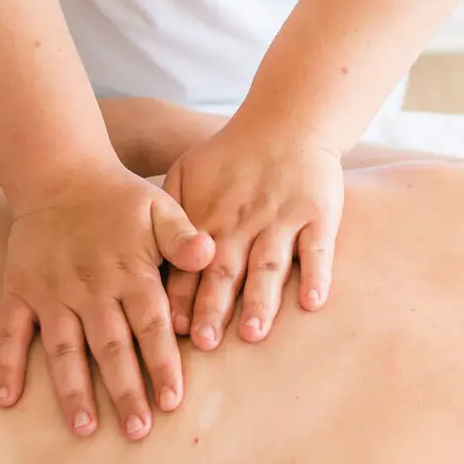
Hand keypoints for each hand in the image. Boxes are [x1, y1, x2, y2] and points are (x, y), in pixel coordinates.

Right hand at [0, 158, 214, 438]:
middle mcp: (90, 289)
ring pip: (64, 349)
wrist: (59, 173)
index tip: (172, 400)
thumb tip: (211, 254)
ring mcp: (51, 293)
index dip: (162, 363)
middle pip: (111, 348)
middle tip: (138, 430)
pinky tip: (6, 400)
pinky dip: (6, 365)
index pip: (151, 326)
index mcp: (130, 273)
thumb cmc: (120, 199)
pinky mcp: (20, 291)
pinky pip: (10, 332)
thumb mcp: (161, 208)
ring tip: (84, 428)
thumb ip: (184, 237)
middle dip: (125, 390)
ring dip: (73, 390)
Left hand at [162, 117, 343, 347]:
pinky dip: (316, 276)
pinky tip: (312, 303)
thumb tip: (145, 262)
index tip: (173, 329)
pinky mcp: (318, 215)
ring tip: (253, 333)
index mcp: (209, 217)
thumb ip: (169, 215)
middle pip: (226, 270)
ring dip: (261, 300)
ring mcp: (282, 219)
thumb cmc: (232, 156)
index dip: (181, 296)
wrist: (287, 121)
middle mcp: (243, 222)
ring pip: (269, 265)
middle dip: (214, 307)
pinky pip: (317, 249)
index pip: (190, 264)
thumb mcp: (187, 172)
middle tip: (206, 342)